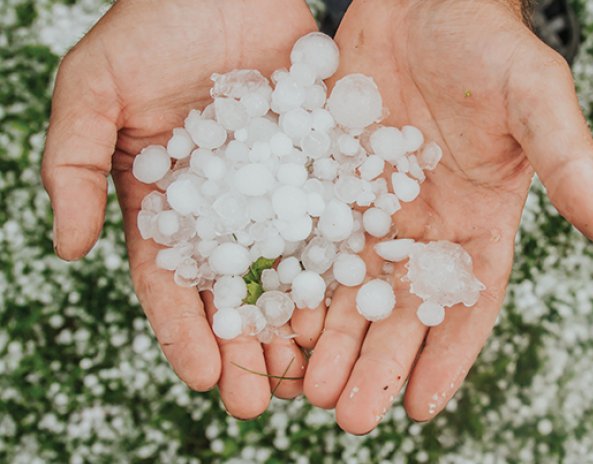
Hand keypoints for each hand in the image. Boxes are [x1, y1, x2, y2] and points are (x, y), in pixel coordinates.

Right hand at [41, 0, 317, 418]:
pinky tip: (353, 307)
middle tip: (260, 403)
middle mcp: (224, 205)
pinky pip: (332, 222)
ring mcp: (275, 189)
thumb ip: (73, 165)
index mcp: (165, 200)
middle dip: (244, 348)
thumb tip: (70, 250)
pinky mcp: (319, 166)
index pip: (171, 280)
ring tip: (309, 375)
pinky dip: (339, 267)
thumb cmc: (152, 23)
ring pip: (287, 269)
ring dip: (296, 324)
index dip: (185, 331)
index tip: (204, 378)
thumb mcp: (94, 89)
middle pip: (233, 290)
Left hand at [303, 0, 592, 432]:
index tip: (419, 408)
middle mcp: (425, 225)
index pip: (468, 302)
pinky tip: (270, 319)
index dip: (447, 356)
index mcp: (480, 220)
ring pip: (348, 286)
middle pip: (401, 309)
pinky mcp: (328, 181)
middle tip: (346, 417)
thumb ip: (571, 164)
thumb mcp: (536, 99)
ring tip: (302, 387)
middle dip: (375, 363)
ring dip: (328, 339)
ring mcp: (373, 206)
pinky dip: (292, 282)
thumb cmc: (489, 44)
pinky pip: (307, 240)